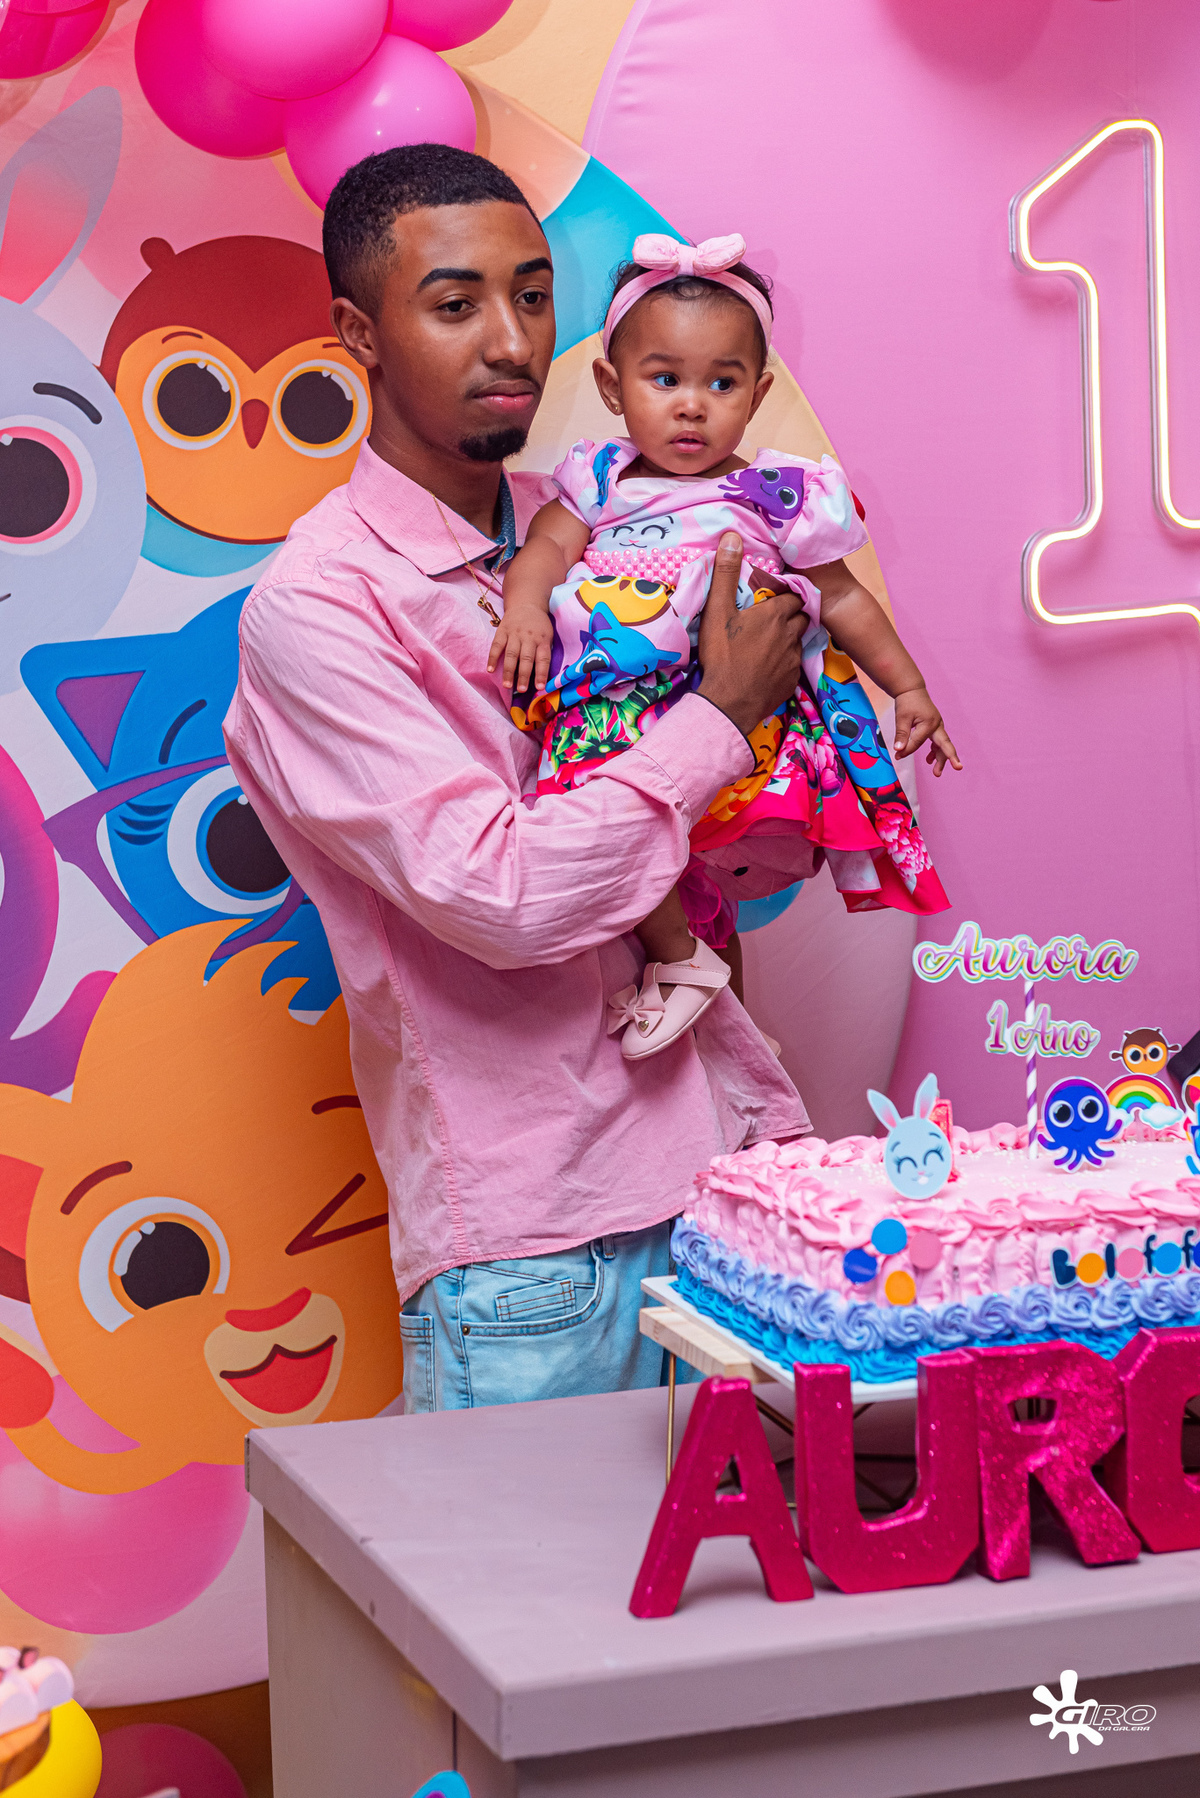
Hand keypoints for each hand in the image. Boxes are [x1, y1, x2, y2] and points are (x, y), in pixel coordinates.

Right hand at [487, 607, 554, 693]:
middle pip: (526, 658)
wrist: (526, 603)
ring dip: (508, 671)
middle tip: (521, 690)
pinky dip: (492, 658)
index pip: (543, 658)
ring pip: (511, 654)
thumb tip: (541, 676)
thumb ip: (545, 652)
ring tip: (506, 685)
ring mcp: (514, 634)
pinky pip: (496, 646)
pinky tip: (490, 670)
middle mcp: (529, 637)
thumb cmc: (539, 626)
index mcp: (542, 640)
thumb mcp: (548, 636)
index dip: (541, 673)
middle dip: (523, 675)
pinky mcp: (502, 631)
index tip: (540, 687)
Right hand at [697, 534, 806, 735]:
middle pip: (801, 617)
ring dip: (789, 639)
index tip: (777, 594)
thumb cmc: (722, 655)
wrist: (728, 703)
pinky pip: (793, 666)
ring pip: (798, 642)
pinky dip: (784, 663)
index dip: (788, 593)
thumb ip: (725, 573)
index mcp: (774, 615)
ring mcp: (793, 660)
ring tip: (770, 642)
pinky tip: (768, 666)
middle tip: (774, 617)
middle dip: (792, 614)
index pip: (794, 595)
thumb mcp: (717, 611)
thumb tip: (732, 536)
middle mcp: (790, 635)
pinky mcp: (790, 682)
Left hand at [894, 686, 962, 775]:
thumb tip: (898, 750)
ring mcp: (937, 726)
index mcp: (929, 723)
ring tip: (936, 772)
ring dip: (940, 758)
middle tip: (954, 769)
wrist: (911, 690)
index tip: (897, 755)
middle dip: (948, 758)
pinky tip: (930, 759)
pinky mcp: (934, 727)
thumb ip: (901, 734)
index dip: (907, 750)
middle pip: (944, 745)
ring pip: (942, 745)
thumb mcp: (901, 718)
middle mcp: (937, 725)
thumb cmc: (907, 702)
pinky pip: (938, 741)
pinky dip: (935, 751)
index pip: (917, 742)